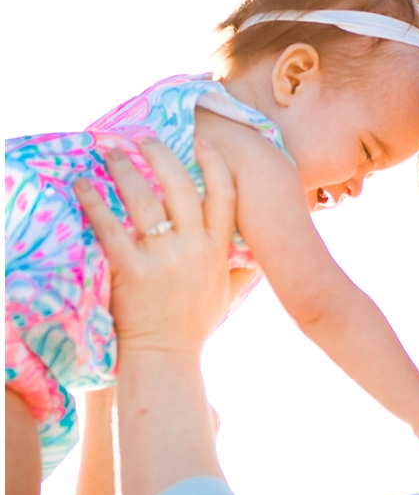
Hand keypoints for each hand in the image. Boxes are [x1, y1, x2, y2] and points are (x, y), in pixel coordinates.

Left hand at [74, 137, 235, 359]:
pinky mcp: (132, 271)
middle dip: (160, 154)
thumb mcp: (227, 290)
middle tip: (144, 138)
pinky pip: (110, 227)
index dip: (214, 163)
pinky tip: (84, 184)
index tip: (202, 141)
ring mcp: (162, 259)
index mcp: (217, 248)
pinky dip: (94, 202)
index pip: (224, 194)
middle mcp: (193, 248)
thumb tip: (259, 246)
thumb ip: (242, 264)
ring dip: (124, 169)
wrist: (167, 356)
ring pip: (143, 199)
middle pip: (179, 185)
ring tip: (111, 152)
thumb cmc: (194, 323)